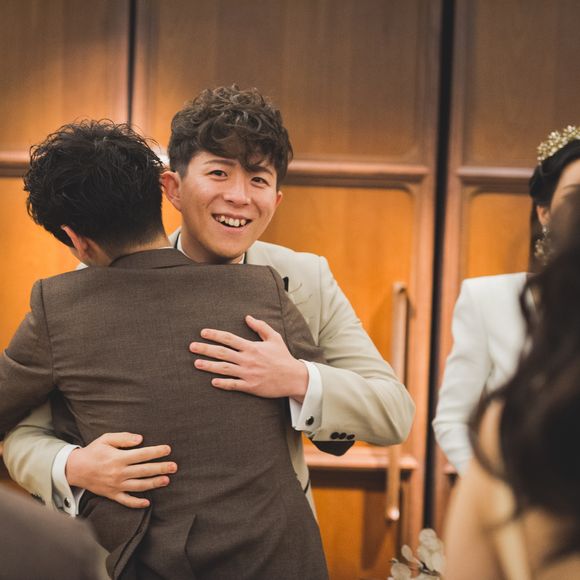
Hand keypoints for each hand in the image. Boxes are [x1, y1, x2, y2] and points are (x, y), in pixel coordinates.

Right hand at [65, 432, 176, 508]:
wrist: (75, 469)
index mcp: (118, 458)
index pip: (142, 455)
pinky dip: (137, 503)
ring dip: (154, 483)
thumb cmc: (94, 451)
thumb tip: (140, 439)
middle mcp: (118, 473)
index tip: (168, 449)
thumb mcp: (106, 439)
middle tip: (174, 466)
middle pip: (144, 470)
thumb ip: (123, 438)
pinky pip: (126, 501)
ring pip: (138, 486)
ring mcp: (116, 485)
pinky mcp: (112, 494)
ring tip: (167, 480)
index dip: (156, 452)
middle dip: (160, 468)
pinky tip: (148, 502)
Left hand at [189, 315, 308, 401]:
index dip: (215, 334)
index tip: (203, 332)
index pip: (229, 338)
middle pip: (222, 353)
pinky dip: (222, 383)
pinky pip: (234, 385)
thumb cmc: (283, 357)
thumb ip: (260, 327)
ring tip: (196, 363)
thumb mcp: (274, 338)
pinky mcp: (251, 386)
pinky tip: (212, 381)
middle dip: (205, 349)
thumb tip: (247, 317)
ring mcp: (248, 374)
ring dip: (209, 366)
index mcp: (252, 347)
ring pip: (224, 369)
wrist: (293, 377)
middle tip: (192, 347)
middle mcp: (247, 360)